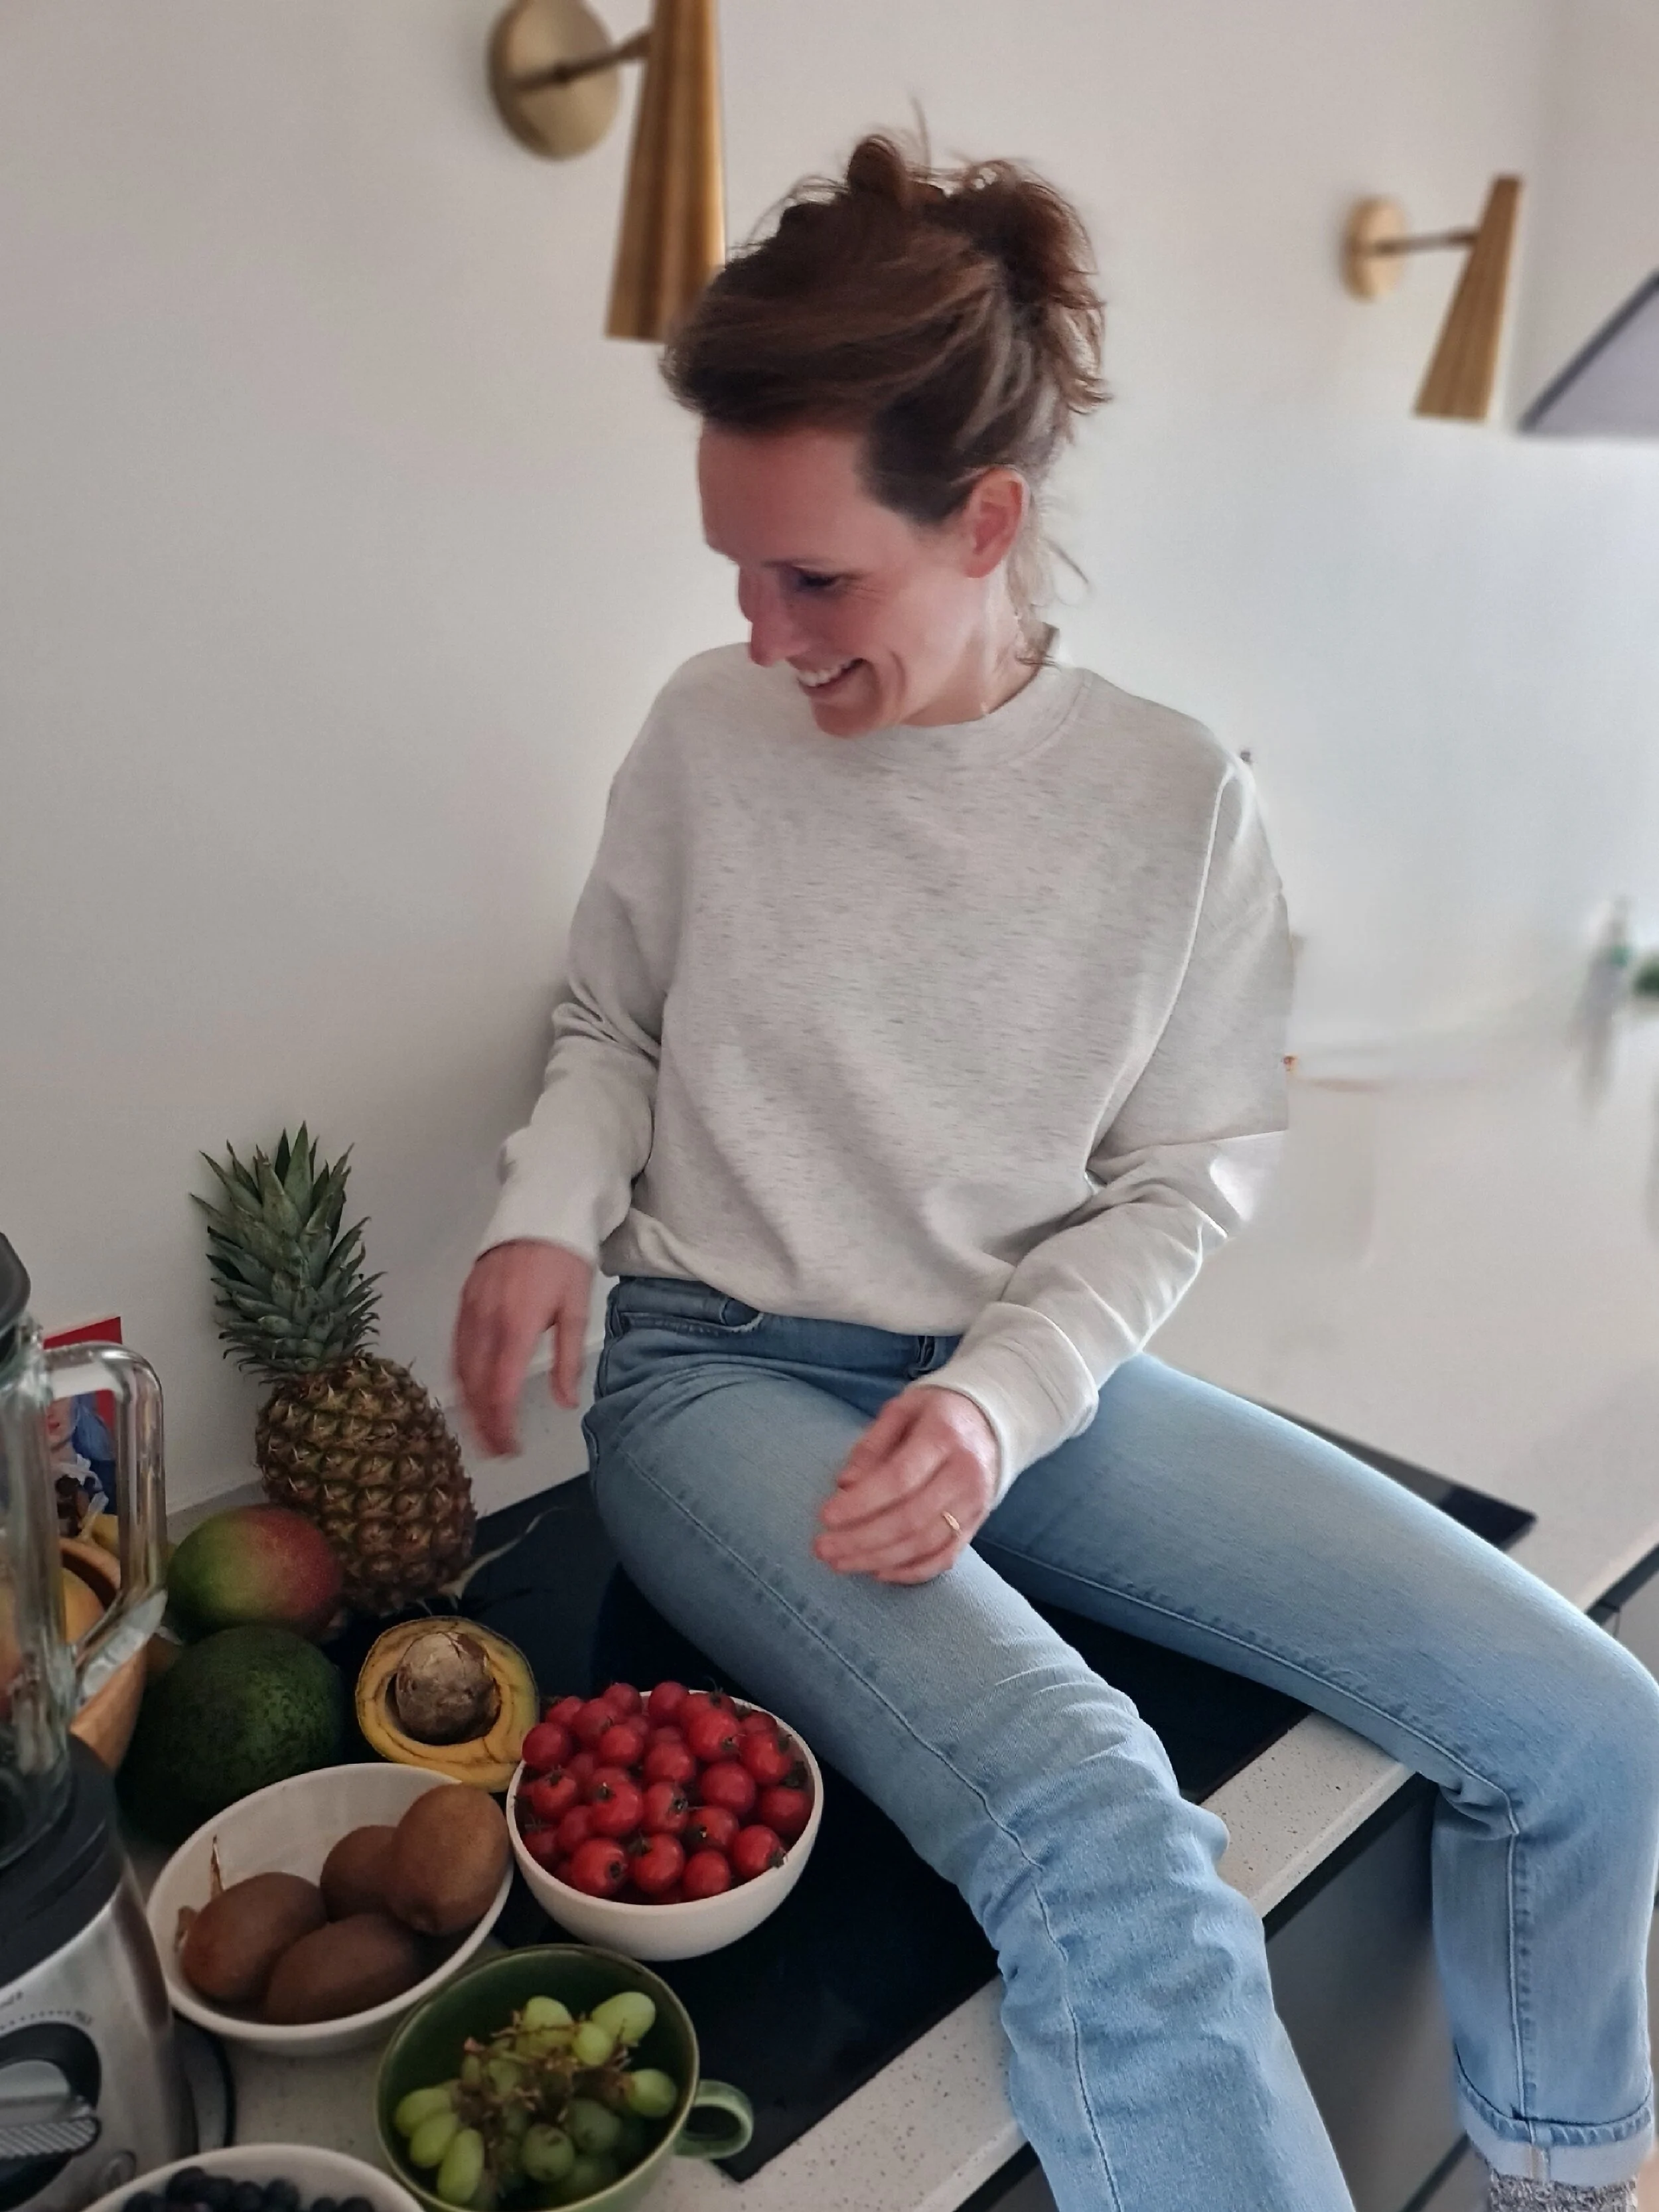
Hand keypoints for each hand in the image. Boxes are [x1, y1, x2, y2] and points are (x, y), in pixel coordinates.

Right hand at [453, 1240, 593, 1456]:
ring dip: (467, 1405)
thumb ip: (567, 1359)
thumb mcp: (576, 1309)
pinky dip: (459, 1376)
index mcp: (516, 1325)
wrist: (541, 1210)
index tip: (510, 1447)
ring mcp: (470, 1309)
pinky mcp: (463, 1300)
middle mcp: (486, 1320)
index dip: (501, 1424)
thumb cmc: (565, 1259)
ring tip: (479, 1431)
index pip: (500, 1388)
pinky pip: (455, 1346)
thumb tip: (565, 1402)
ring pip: (459, 1368)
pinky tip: (467, 1391)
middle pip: (475, 1385)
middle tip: (494, 1451)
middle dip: (482, 1423)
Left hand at [814, 1387, 999, 1584]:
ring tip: (841, 1563)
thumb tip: (845, 1484)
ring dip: (878, 1559)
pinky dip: (911, 1571)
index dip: (860, 1503)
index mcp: (943, 1437)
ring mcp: (973, 1503)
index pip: (898, 1478)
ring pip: (924, 1544)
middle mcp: (964, 1474)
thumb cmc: (936, 1414)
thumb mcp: (902, 1410)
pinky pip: (944, 1557)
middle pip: (909, 1518)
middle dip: (861, 1539)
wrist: (991, 1423)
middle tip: (823, 1548)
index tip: (825, 1516)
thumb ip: (872, 1444)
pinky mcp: (976, 1524)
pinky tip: (879, 1572)